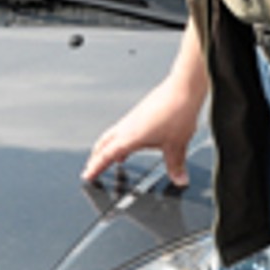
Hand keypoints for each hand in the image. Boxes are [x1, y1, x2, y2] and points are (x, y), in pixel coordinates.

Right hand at [81, 79, 199, 187]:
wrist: (183, 88)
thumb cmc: (176, 111)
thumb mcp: (176, 145)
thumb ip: (176, 165)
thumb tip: (179, 180)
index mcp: (129, 137)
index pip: (106, 156)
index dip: (95, 168)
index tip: (87, 176)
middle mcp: (127, 126)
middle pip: (103, 144)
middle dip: (96, 157)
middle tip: (92, 167)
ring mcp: (133, 118)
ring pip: (112, 134)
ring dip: (107, 147)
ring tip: (112, 158)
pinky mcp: (140, 112)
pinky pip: (123, 128)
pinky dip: (121, 138)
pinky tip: (133, 141)